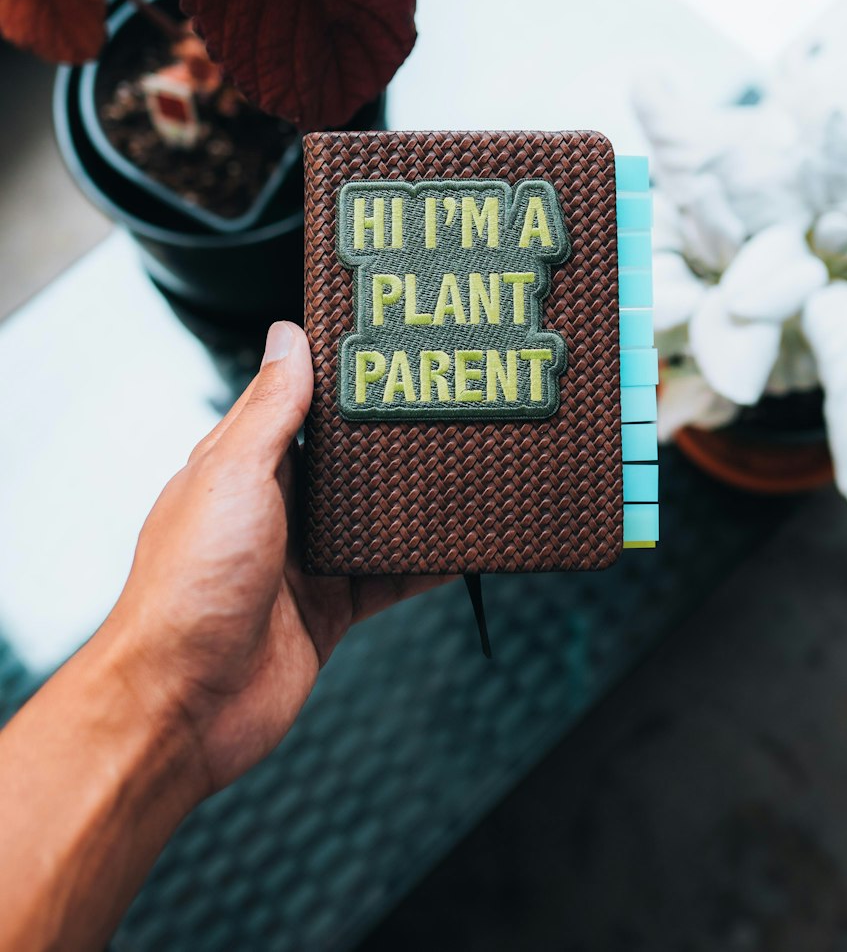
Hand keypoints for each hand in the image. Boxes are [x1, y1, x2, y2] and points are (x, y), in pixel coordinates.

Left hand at [106, 320, 441, 800]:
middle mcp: (272, 508)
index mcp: (238, 465)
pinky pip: (389, 577)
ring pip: (373, 517)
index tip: (391, 346)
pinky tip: (463, 544)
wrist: (183, 706)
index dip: (340, 374)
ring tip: (468, 460)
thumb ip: (268, 410)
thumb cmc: (186, 589)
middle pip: (343, 460)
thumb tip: (287, 336)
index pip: (295, 402)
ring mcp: (302, 561)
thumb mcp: (232, 476)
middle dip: (389, 436)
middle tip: (449, 399)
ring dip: (414, 498)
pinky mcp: (329, 610)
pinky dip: (426, 562)